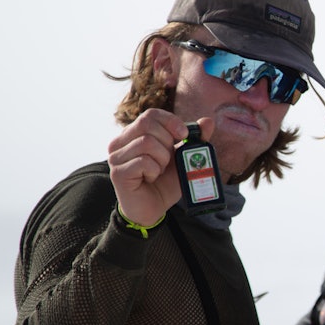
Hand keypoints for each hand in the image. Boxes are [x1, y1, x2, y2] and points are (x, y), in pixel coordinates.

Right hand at [108, 111, 213, 225]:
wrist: (153, 209)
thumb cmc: (165, 183)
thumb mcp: (184, 158)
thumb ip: (195, 139)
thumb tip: (208, 121)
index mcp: (133, 134)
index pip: (150, 114)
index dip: (170, 121)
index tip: (184, 135)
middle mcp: (120, 142)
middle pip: (148, 124)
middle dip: (167, 142)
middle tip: (167, 161)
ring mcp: (116, 157)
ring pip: (147, 142)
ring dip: (162, 159)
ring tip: (158, 171)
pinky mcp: (118, 172)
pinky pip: (144, 161)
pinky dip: (154, 170)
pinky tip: (151, 179)